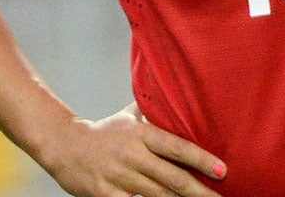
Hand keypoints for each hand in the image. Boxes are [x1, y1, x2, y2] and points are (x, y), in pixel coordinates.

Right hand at [38, 108, 224, 196]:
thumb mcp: (126, 118)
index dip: (200, 159)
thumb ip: (151, 113)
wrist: (62, 145)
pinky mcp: (105, 195)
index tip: (222, 170)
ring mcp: (117, 176)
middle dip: (199, 191)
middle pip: (171, 178)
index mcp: (137, 133)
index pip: (175, 147)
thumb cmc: (103, 132)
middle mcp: (129, 154)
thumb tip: (177, 96)